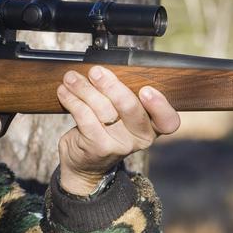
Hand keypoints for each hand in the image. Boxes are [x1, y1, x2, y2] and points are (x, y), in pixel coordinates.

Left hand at [56, 66, 180, 194]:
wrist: (85, 165)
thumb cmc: (105, 131)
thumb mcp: (122, 116)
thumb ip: (122, 96)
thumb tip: (106, 68)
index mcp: (152, 126)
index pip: (168, 120)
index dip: (161, 105)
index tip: (146, 90)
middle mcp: (140, 137)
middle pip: (131, 108)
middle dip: (111, 86)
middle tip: (96, 72)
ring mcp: (120, 144)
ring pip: (103, 109)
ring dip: (84, 89)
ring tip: (72, 78)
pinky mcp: (98, 146)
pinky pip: (85, 117)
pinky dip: (72, 100)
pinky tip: (64, 92)